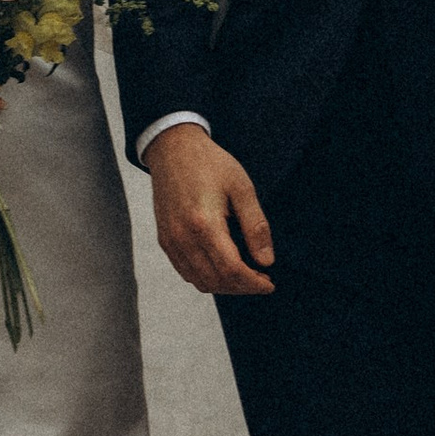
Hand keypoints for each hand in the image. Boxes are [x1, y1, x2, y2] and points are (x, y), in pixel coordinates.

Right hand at [146, 121, 274, 296]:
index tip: (270, 284)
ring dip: (225, 286)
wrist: (173, 148)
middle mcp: (183, 237)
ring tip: (245, 275)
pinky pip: (186, 272)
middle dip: (242, 287)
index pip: (231, 270)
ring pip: (200, 281)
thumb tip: (266, 261)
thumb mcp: (242, 188)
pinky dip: (207, 278)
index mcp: (204, 223)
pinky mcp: (165, 240)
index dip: (253, 283)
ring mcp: (171, 241)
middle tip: (261, 279)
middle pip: (216, 281)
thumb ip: (256, 226)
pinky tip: (222, 268)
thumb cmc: (209, 163)